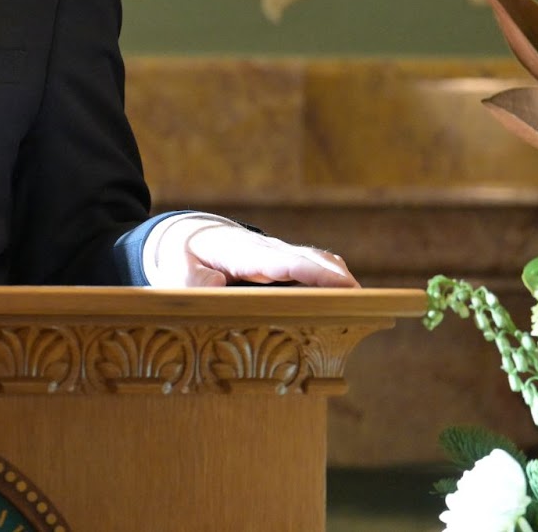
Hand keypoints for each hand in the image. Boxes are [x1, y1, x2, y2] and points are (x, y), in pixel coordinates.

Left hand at [152, 218, 358, 287]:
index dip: (310, 273)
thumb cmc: (181, 256)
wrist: (185, 235)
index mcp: (239, 252)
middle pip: (306, 259)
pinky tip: (346, 294)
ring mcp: (274, 252)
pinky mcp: (280, 259)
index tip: (337, 283)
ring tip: (362, 302)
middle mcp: (263, 249)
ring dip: (338, 276)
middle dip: (334, 277)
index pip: (280, 262)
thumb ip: (192, 281)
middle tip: (362, 299)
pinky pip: (311, 262)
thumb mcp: (174, 270)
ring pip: (314, 259)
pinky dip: (331, 274)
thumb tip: (214, 287)